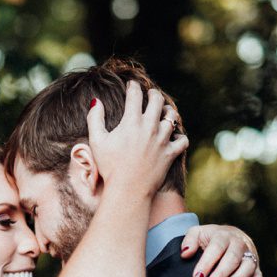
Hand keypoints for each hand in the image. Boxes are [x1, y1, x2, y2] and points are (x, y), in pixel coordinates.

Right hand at [87, 81, 187, 195]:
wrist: (128, 190)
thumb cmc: (109, 167)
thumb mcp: (96, 141)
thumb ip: (95, 118)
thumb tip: (96, 101)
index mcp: (132, 121)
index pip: (135, 95)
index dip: (133, 87)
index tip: (131, 85)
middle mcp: (150, 127)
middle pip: (157, 100)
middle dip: (153, 94)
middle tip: (150, 94)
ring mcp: (163, 140)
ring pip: (172, 117)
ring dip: (168, 111)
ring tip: (164, 111)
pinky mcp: (170, 154)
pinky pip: (182, 140)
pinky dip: (179, 136)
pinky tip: (174, 136)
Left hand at [179, 224, 262, 276]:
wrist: (230, 236)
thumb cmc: (209, 239)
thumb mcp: (197, 234)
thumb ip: (189, 241)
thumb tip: (185, 254)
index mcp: (223, 235)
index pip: (216, 248)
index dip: (207, 263)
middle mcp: (239, 244)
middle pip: (233, 258)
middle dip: (221, 273)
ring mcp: (250, 255)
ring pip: (248, 267)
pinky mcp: (257, 268)